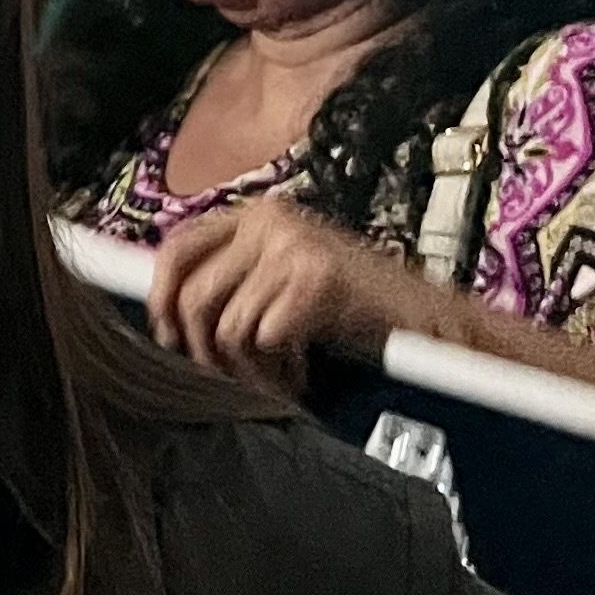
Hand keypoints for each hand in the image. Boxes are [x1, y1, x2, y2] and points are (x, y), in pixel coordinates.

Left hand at [149, 196, 438, 393]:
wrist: (434, 325)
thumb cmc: (358, 310)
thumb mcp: (286, 280)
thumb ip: (236, 280)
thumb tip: (166, 311)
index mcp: (258, 215)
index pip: (179, 247)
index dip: (161, 297)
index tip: (165, 337)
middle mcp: (270, 221)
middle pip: (191, 293)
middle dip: (201, 349)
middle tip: (226, 377)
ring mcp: (293, 246)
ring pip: (225, 326)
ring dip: (246, 369)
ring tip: (278, 379)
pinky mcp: (316, 278)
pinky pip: (260, 338)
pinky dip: (277, 370)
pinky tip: (301, 374)